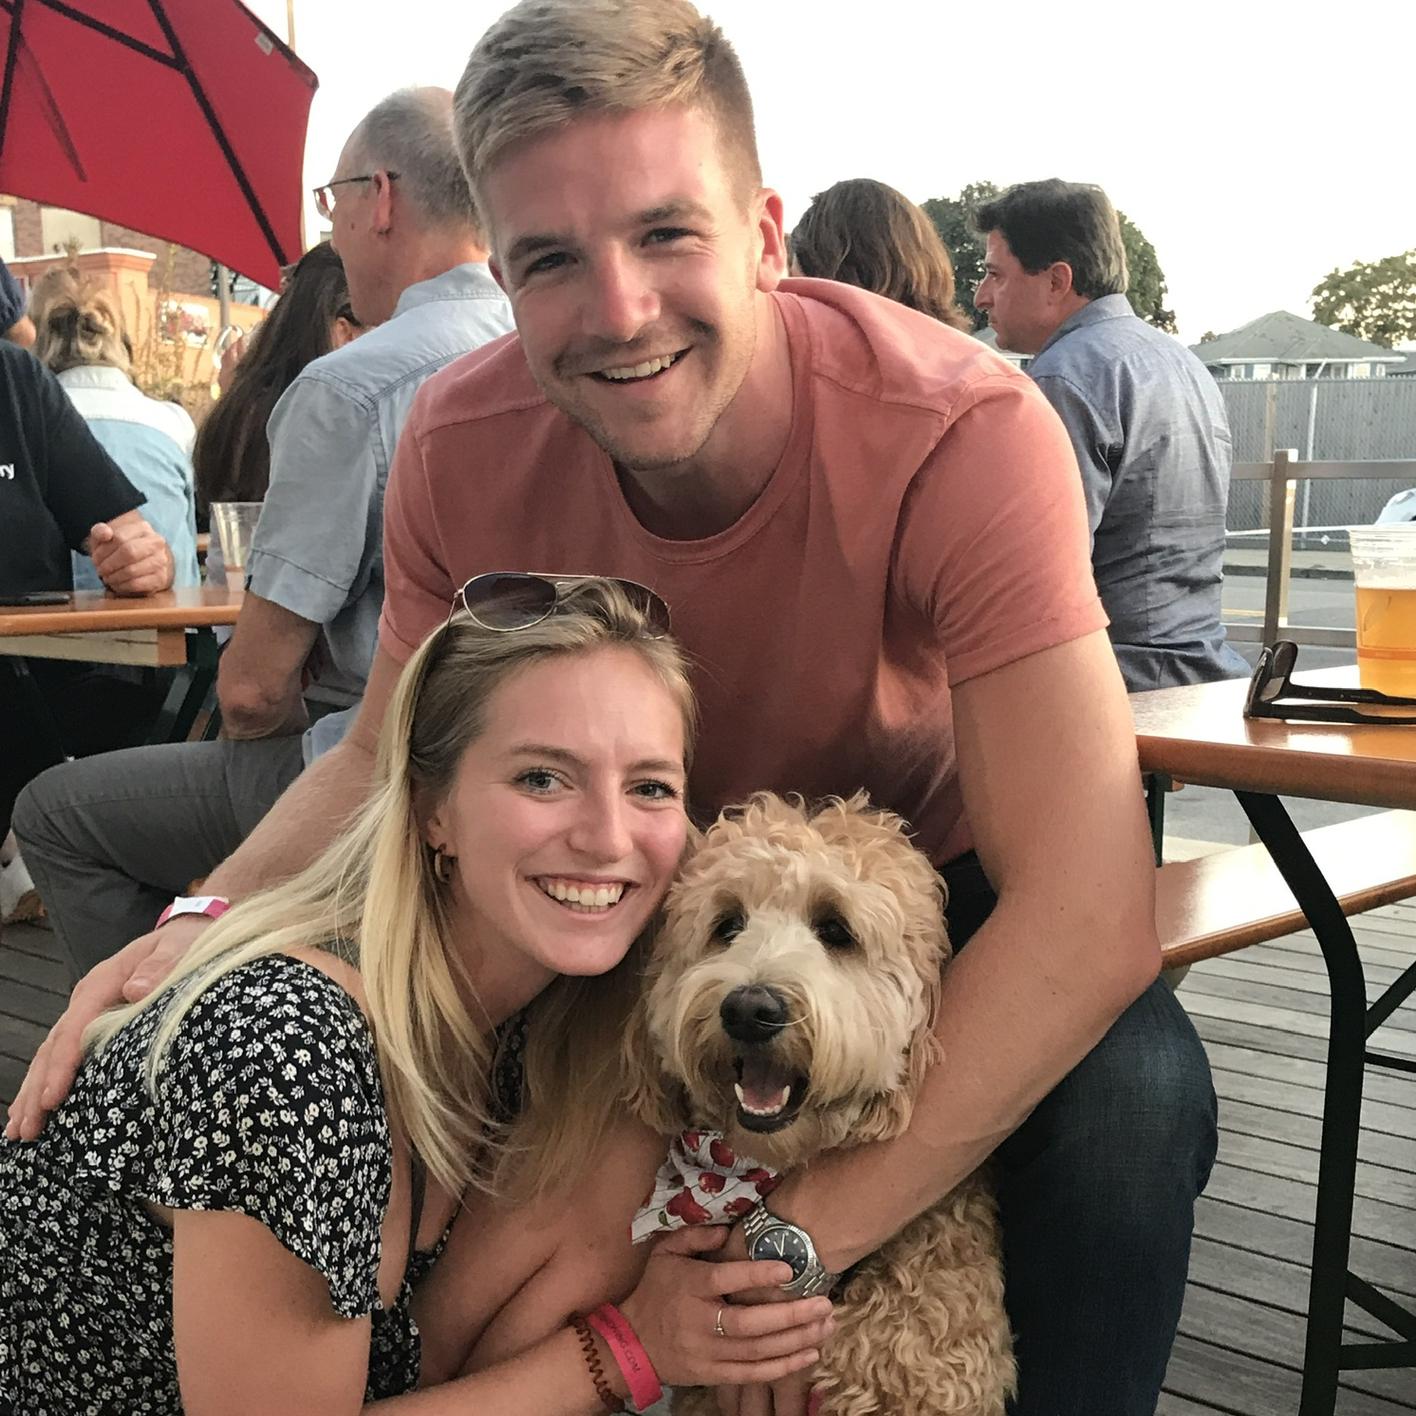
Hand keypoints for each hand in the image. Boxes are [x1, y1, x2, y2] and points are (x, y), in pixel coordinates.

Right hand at [2, 915, 210, 1139]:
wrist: (184, 932)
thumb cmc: (182, 944)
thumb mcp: (177, 947)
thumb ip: (160, 966)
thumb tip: (136, 989)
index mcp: (103, 982)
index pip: (75, 1028)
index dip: (63, 1065)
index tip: (53, 1099)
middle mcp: (87, 999)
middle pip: (53, 1047)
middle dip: (37, 1089)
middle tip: (26, 1130)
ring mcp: (86, 1011)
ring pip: (50, 1054)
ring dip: (34, 1092)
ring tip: (20, 1130)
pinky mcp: (93, 1023)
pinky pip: (63, 1053)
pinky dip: (46, 1080)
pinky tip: (35, 1108)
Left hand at [87, 516, 172, 594]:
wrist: (141, 561)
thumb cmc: (119, 548)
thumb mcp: (106, 537)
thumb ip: (100, 531)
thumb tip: (106, 533)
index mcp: (143, 528)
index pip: (120, 538)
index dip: (103, 551)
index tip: (95, 559)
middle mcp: (156, 543)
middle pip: (129, 553)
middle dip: (109, 564)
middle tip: (100, 570)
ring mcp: (161, 561)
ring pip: (132, 570)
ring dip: (114, 577)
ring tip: (107, 578)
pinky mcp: (161, 578)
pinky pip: (137, 584)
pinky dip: (122, 586)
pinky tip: (116, 585)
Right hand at [618, 1226, 830, 1390]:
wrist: (631, 1344)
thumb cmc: (656, 1290)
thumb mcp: (666, 1252)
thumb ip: (696, 1235)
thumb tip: (730, 1230)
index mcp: (689, 1285)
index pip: (726, 1279)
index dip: (757, 1275)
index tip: (789, 1268)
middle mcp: (699, 1321)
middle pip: (749, 1323)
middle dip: (791, 1314)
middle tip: (824, 1303)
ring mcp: (706, 1353)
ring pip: (757, 1351)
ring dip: (796, 1340)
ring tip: (826, 1326)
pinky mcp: (712, 1375)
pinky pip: (752, 1374)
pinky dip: (782, 1367)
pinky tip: (809, 1355)